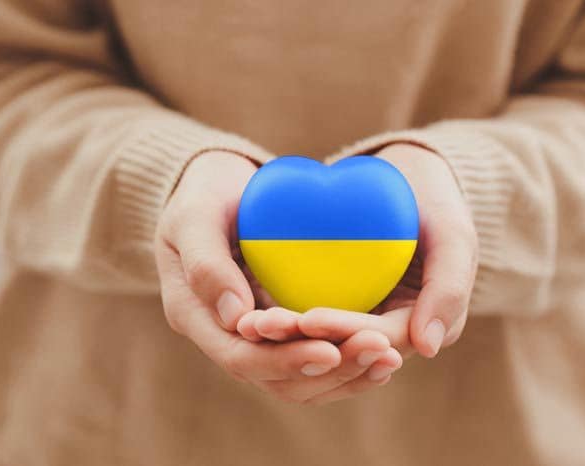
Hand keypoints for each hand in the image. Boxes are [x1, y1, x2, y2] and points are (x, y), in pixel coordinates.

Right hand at [155, 151, 399, 403]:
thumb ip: (206, 264)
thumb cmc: (202, 194)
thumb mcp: (195, 216)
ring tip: (389, 357)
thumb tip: (236, 318)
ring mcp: (254, 336)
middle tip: (379, 350)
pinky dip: (347, 361)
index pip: (241, 358)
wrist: (217, 189)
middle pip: (277, 379)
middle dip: (330, 371)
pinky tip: (384, 351)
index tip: (331, 351)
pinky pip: (313, 356)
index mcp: (195, 316)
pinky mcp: (282, 328)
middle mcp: (225, 336)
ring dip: (346, 373)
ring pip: (300, 378)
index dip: (285, 361)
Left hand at [239, 143, 477, 358]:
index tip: (308, 319)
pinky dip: (286, 319)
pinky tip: (253, 313)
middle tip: (264, 326)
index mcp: (425, 323)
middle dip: (306, 340)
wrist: (409, 174)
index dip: (346, 332)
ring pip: (324, 340)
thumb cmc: (435, 198)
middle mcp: (393, 328)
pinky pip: (311, 319)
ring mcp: (365, 315)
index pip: (382, 339)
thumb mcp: (453, 234)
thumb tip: (427, 348)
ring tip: (252, 324)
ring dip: (289, 338)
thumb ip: (451, 286)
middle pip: (346, 347)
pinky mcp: (341, 301)